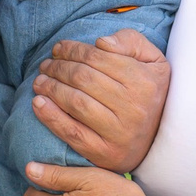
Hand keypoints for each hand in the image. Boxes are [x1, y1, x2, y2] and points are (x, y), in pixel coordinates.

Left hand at [31, 28, 169, 173]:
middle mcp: (134, 107)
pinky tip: (38, 103)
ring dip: (51, 88)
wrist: (158, 140)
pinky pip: (72, 132)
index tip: (58, 48)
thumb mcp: (152, 60)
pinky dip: (51, 117)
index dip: (73, 50)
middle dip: (58, 68)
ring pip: (76, 103)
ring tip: (39, 81)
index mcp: (145, 81)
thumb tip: (100, 43)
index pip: (98, 58)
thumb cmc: (148, 92)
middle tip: (45, 65)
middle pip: (84, 79)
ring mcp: (119, 133)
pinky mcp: (105, 153)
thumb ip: (130, 41)